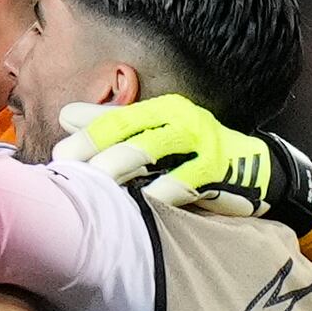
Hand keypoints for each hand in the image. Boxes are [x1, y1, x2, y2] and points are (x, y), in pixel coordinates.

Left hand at [64, 95, 311, 233]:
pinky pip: (187, 178)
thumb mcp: (153, 136)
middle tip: (72, 172)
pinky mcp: (218, 168)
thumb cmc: (191, 154)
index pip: (115, 121)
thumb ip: (110, 126)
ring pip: (154, 151)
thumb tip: (66, 116)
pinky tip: (145, 200)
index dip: (86, 138)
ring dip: (123, 167)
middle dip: (98, 153)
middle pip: (130, 133)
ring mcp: (201, 142)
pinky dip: (165, 189)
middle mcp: (179, 119)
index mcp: (159, 110)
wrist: (253, 170)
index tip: (58, 158)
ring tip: (99, 184)